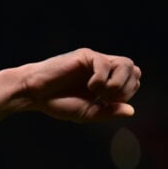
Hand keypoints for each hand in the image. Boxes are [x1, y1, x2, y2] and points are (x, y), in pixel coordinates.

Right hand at [16, 47, 140, 121]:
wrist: (33, 94)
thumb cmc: (56, 103)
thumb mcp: (86, 113)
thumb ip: (108, 112)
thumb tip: (131, 111)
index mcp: (106, 80)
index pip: (132, 80)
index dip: (127, 93)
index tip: (107, 103)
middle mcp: (104, 67)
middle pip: (134, 69)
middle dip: (125, 88)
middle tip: (106, 99)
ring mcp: (95, 60)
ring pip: (126, 64)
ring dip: (117, 83)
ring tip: (99, 93)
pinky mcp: (85, 56)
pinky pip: (105, 63)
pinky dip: (101, 79)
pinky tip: (89, 87)